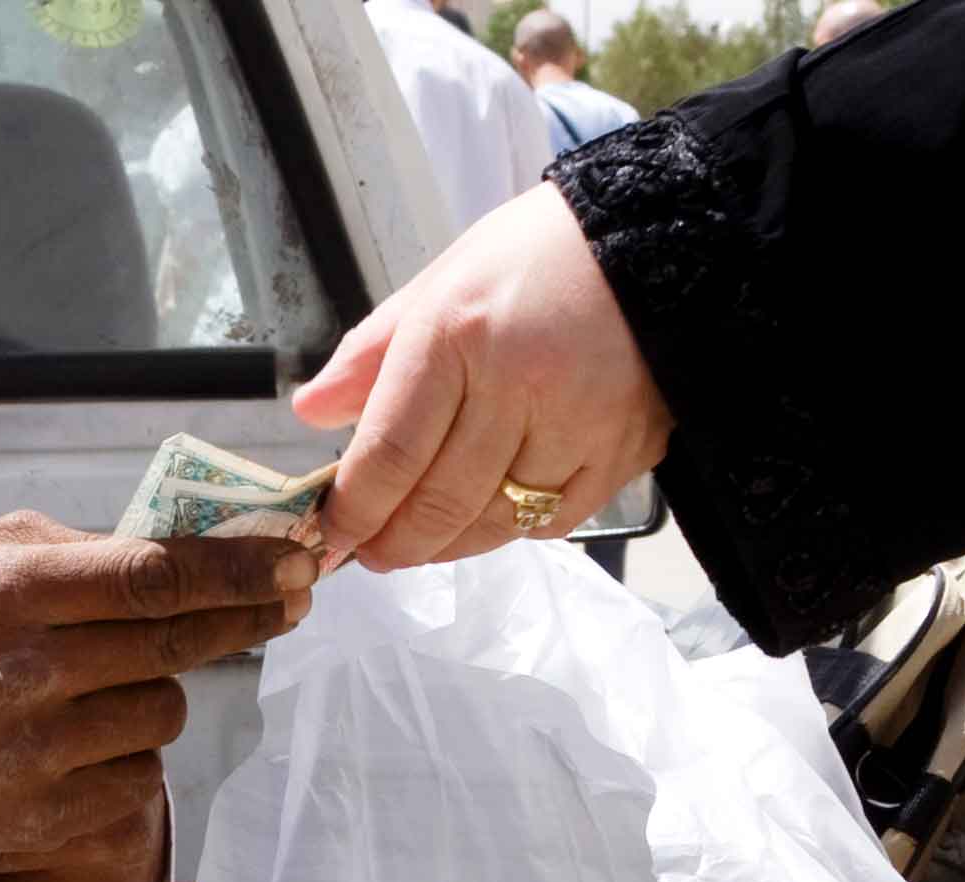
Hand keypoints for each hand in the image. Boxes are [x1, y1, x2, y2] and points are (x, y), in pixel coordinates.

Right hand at [0, 509, 310, 864]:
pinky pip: (142, 773)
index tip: (300, 556)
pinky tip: (83, 739)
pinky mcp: (48, 813)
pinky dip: (129, 751)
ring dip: (162, 690)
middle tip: (295, 596)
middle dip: (250, 615)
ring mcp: (36, 751)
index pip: (151, 576)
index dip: (237, 569)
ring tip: (110, 681)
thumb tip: (188, 543)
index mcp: (10, 591)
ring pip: (166, 711)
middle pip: (176, 643)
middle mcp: (24, 671)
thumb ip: (73, 544)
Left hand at [293, 182, 672, 569]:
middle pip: (442, 499)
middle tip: (370, 555)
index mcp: (457, 332)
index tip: (331, 535)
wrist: (652, 243)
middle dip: (395, 542)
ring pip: (497, 520)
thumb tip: (312, 413)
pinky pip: (555, 521)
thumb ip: (372, 352)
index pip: (391, 450)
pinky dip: (514, 530)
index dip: (356, 508)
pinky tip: (489, 520)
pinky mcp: (622, 452)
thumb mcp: (441, 282)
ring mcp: (577, 424)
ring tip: (420, 545)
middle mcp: (517, 384)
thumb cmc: (534, 258)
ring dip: (449, 545)